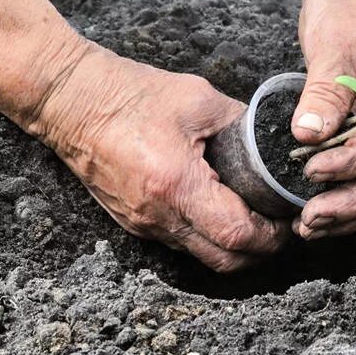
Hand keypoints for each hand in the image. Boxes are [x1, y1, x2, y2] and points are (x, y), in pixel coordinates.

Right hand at [30, 41, 287, 270]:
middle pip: (224, 261)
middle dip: (259, 251)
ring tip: (255, 218)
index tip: (288, 219)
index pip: (237, 234)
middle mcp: (158, 215)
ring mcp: (143, 224)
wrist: (67, 100)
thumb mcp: (197, 99)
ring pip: (201, 256)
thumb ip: (240, 123)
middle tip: (278, 226)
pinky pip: (180, 242)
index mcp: (177, 184)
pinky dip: (207, 236)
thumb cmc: (128, 93)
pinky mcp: (132, 222)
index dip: (270, 235)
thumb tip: (272, 140)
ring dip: (233, 247)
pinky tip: (220, 210)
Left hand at [291, 0, 355, 238]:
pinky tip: (318, 212)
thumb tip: (308, 137)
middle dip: (354, 202)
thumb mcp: (335, 43)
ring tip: (308, 226)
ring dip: (350, 209)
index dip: (353, 161)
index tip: (313, 171)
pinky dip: (346, 194)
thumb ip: (326, 92)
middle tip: (311, 220)